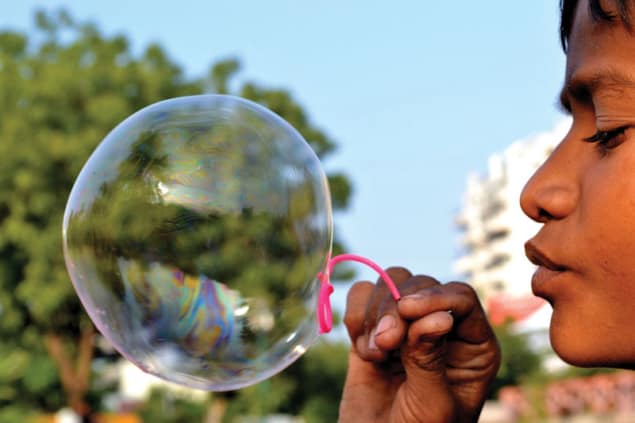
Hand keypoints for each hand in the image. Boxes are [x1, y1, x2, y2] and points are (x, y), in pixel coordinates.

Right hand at [339, 267, 500, 422]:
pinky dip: (356, 316)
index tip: (407, 309)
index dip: (434, 296)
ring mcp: (404, 325)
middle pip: (420, 285)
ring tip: (373, 354)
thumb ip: (431, 360)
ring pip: (389, 283)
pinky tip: (363, 351)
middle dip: (395, 308)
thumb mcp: (433, 405)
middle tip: (384, 343)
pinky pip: (361, 296)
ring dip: (374, 314)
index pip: (461, 297)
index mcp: (472, 345)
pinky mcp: (372, 329)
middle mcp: (441, 328)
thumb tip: (436, 317)